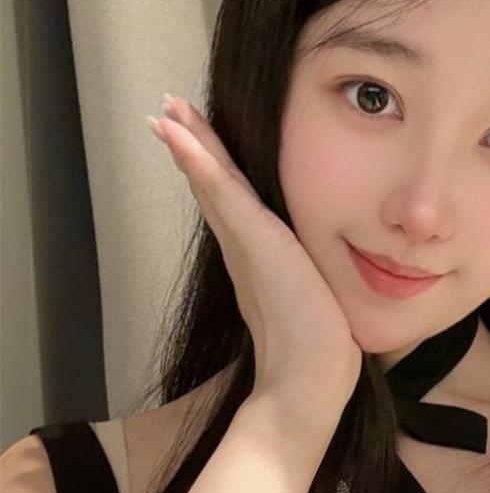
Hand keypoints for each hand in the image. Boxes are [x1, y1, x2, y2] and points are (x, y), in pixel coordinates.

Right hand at [147, 97, 361, 427]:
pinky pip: (220, 189)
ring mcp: (244, 242)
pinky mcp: (253, 239)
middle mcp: (243, 247)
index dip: (212, 170)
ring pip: (212, 180)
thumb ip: (306, 283)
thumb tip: (320, 282)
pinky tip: (178, 132)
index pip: (231, 203)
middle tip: (168, 112)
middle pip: (213, 185)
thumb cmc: (317, 348)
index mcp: (256, 257)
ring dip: (190, 142)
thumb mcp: (313, 300)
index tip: (197, 139)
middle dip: (193, 146)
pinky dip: (198, 159)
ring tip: (167, 111)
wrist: (309, 381)